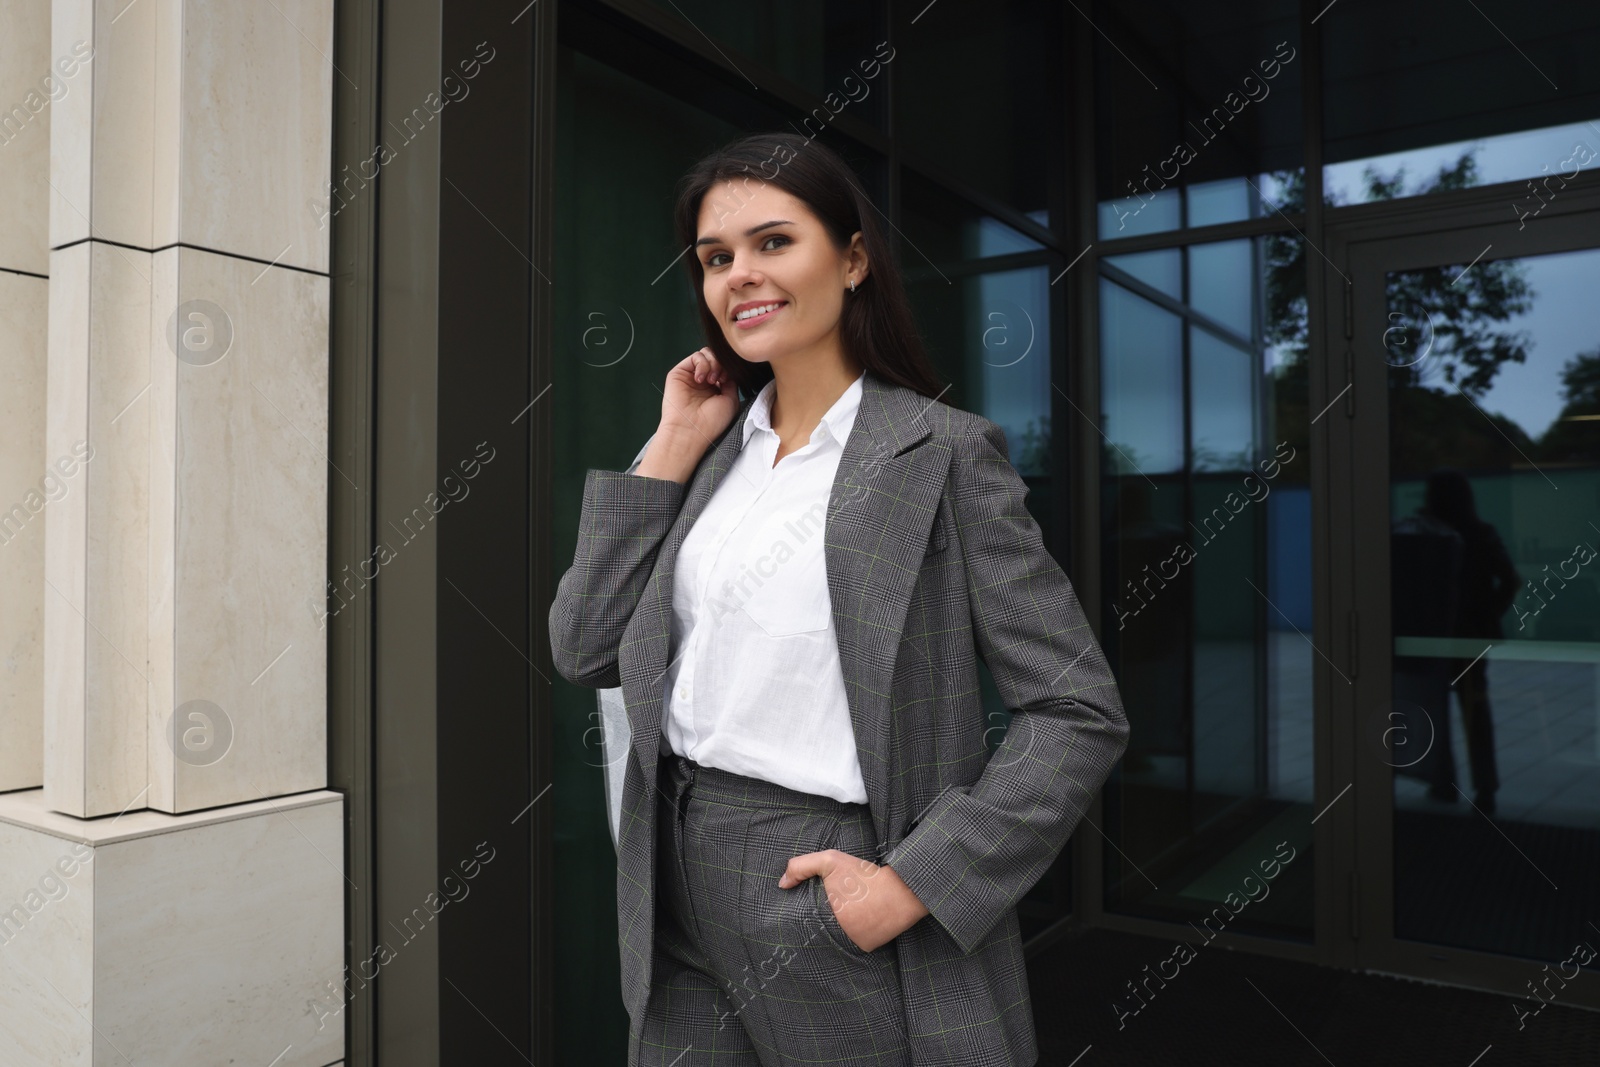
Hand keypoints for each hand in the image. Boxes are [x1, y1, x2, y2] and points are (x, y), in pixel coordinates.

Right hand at [635, 348, 739, 482]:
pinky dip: (702, 364)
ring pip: (707, 354)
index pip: (725, 367)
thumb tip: (729, 368)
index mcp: (715, 388)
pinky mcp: (679, 373)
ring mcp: (691, 376)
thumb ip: (732, 381)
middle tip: (720, 379)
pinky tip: (701, 379)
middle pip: (716, 357)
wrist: (691, 430)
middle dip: (722, 364)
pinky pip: (696, 357)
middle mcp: (703, 381)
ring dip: (713, 363)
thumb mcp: (731, 400)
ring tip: (711, 381)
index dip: (729, 369)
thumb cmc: (712, 421)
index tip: (728, 381)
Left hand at [777, 849, 929, 952]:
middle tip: (824, 911)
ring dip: (833, 932)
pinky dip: (849, 936)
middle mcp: (837, 935)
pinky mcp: (866, 949)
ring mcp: (852, 944)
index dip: (802, 916)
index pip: (802, 922)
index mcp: (825, 917)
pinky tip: (853, 922)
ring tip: (839, 916)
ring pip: (832, 939)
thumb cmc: (865, 875)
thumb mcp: (831, 861)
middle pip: (816, 932)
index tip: (805, 909)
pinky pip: (850, 944)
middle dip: (816, 924)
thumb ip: (802, 867)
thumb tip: (782, 884)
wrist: (903, 892)